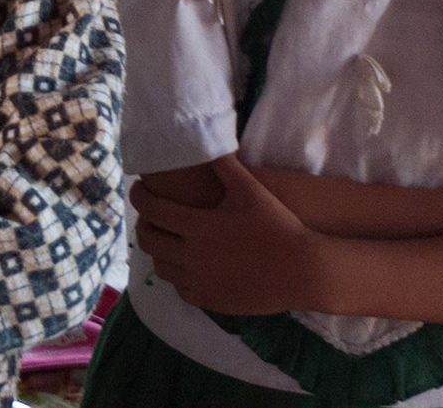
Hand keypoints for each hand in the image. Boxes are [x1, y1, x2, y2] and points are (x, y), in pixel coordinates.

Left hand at [132, 154, 325, 314]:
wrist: (304, 270)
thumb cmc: (277, 225)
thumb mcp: (251, 190)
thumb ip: (225, 166)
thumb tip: (208, 140)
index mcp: (197, 226)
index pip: (151, 209)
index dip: (139, 196)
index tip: (138, 189)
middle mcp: (192, 256)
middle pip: (149, 240)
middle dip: (143, 224)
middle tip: (149, 215)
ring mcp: (201, 281)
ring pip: (161, 267)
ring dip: (158, 250)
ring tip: (166, 238)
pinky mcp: (212, 301)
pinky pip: (181, 289)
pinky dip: (177, 275)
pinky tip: (185, 264)